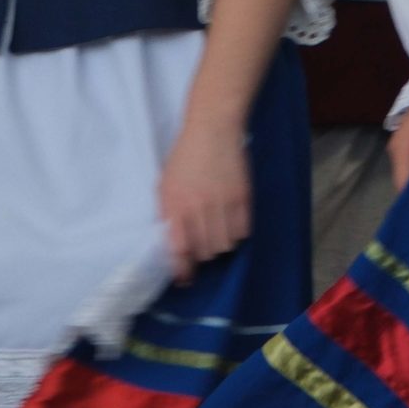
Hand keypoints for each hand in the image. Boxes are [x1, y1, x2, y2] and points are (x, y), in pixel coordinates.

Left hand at [158, 119, 250, 283]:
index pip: (179, 250)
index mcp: (175, 204)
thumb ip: (168, 213)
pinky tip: (231, 221)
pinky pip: (243, 232)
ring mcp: (222, 203)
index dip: (183, 270)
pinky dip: (237, 232)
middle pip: (205, 252)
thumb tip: (173, 244)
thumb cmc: (184, 157)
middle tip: (202, 244)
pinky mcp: (243, 198)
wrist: (212, 129)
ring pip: (225, 245)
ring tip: (217, 230)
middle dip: (202, 253)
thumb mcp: (165, 183)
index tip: (186, 279)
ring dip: (220, 243)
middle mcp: (198, 207)